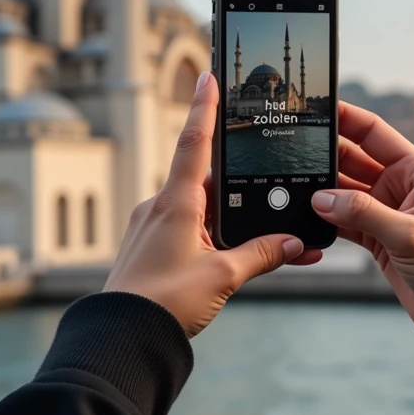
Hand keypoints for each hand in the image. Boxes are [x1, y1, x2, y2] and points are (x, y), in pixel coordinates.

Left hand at [104, 72, 321, 336]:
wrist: (122, 339)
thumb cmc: (164, 303)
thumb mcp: (222, 276)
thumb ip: (261, 255)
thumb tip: (292, 243)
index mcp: (176, 202)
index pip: (195, 142)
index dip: (205, 107)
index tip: (210, 75)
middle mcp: (161, 207)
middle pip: (209, 182)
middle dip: (241, 187)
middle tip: (269, 190)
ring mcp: (154, 228)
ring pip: (202, 211)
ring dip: (232, 220)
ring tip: (262, 242)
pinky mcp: (152, 249)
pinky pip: (190, 231)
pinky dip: (215, 238)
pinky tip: (234, 259)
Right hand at [311, 102, 413, 340]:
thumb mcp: (407, 235)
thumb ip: (363, 213)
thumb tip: (323, 198)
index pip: (374, 133)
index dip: (347, 117)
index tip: (319, 108)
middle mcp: (399, 185)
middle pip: (352, 158)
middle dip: (325, 156)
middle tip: (295, 153)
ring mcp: (385, 210)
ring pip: (343, 190)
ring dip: (322, 190)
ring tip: (296, 187)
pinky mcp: (375, 235)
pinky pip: (342, 217)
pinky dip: (325, 217)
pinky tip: (308, 215)